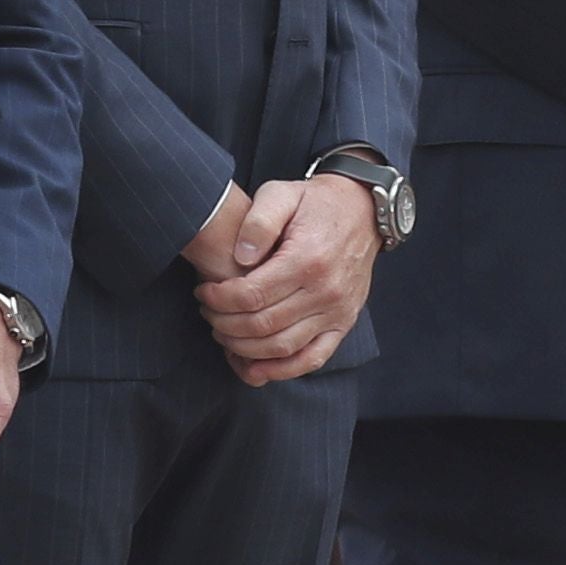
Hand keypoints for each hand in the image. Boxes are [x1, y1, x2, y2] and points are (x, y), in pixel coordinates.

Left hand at [185, 173, 376, 381]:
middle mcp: (325, 291)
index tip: (203, 292)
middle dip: (225, 324)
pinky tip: (254, 369)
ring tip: (223, 333)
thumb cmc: (314, 203)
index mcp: (307, 259)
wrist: (362, 210)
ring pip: (282, 347)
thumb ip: (258, 221)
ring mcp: (337, 312)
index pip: (252, 295)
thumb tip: (240, 257)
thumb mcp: (282, 194)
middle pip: (262, 324)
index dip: (219, 299)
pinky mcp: (343, 324)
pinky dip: (281, 370)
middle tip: (207, 312)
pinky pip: (312, 359)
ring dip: (244, 348)